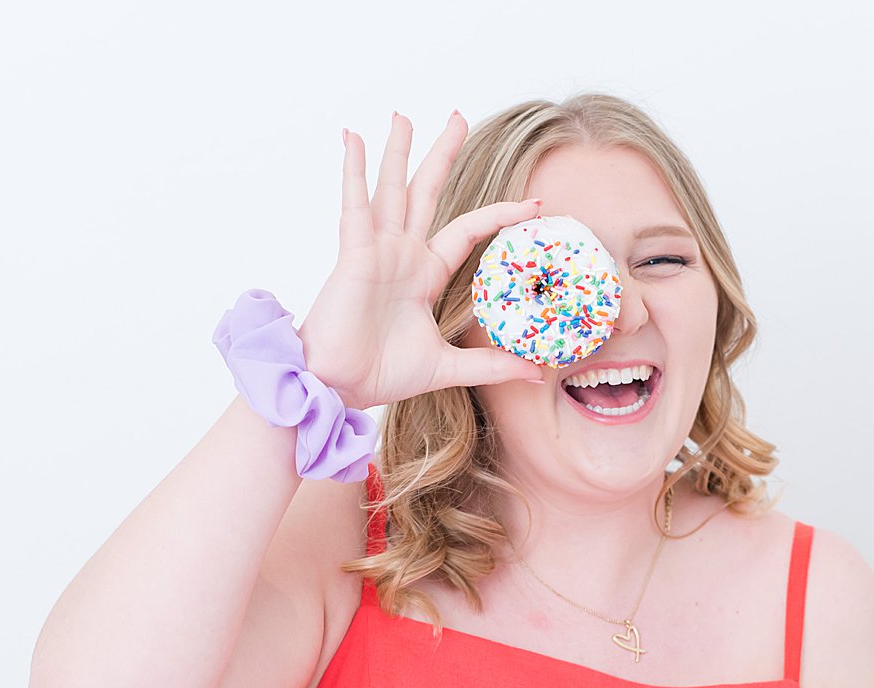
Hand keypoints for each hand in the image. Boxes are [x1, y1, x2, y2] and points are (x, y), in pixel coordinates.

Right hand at [295, 112, 548, 410]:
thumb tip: (535, 372)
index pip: (469, 230)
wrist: (338, 385)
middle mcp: (402, 253)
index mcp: (424, 273)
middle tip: (458, 115)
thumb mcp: (447, 367)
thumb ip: (490, 365)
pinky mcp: (354, 254)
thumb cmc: (380, 373)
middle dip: (442, 154)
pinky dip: (355, 172)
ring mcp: (376, 249)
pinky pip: (356, 205)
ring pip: (391, 188)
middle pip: (426, 191)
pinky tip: (355, 140)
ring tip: (403, 115)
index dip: (499, 215)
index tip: (534, 205)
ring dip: (397, 151)